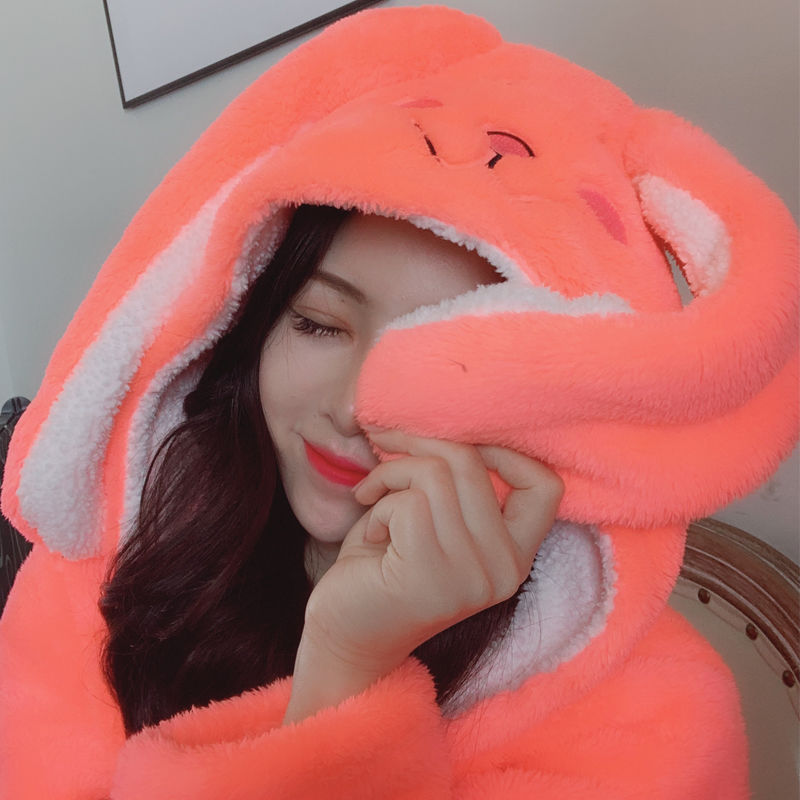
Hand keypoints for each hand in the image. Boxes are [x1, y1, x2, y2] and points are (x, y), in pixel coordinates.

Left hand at [285, 430, 562, 723]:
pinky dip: (378, 504)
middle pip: (471, 462)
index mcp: (513, 555)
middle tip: (382, 445)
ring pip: (434, 474)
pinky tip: (371, 535)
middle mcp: (504, 568)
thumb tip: (440, 416)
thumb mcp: (433, 517)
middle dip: (416, 444)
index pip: (545, 485)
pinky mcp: (431, 574)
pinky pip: (406, 501)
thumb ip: (450, 479)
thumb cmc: (383, 566)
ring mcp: (472, 575)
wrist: (343, 635)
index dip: (504, 450)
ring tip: (373, 500)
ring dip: (391, 475)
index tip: (455, 441)